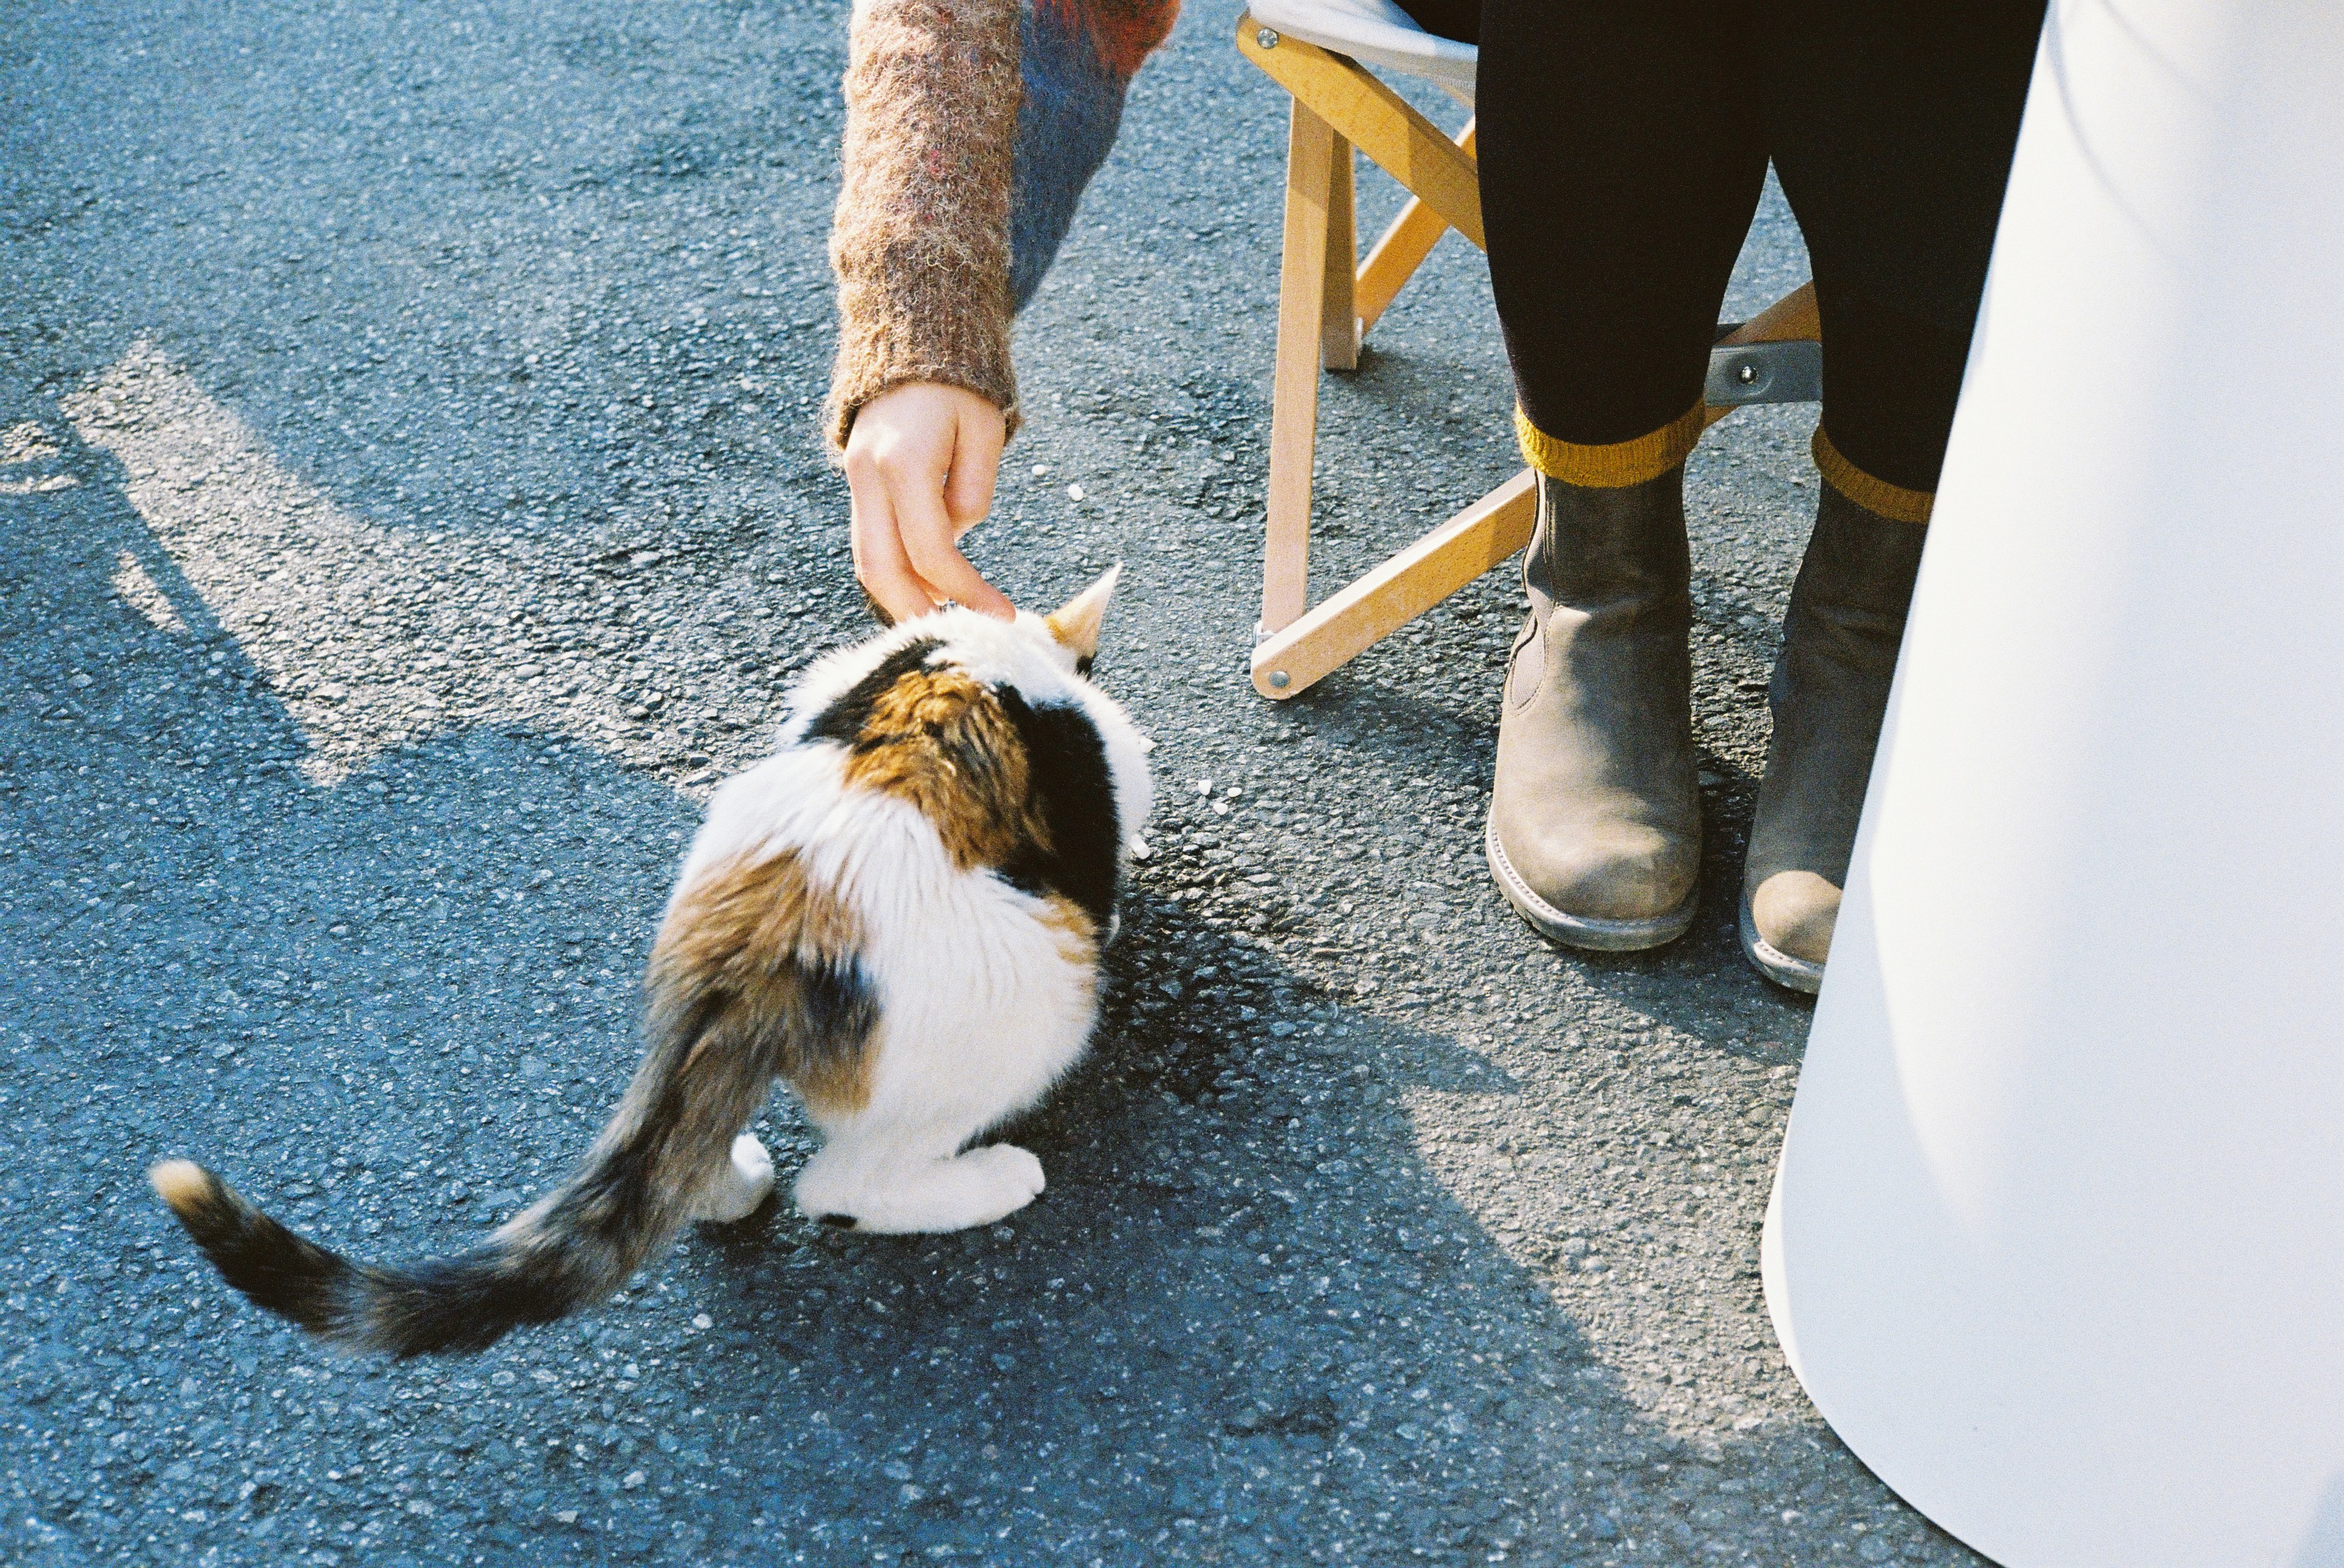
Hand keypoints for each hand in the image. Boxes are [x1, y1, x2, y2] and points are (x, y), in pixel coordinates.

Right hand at [842, 381, 1013, 622]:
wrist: (911, 340)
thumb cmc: (960, 385)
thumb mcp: (984, 431)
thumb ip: (973, 491)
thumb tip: (956, 540)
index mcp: (904, 462)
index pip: (932, 552)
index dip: (967, 592)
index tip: (1002, 614)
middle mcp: (868, 475)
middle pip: (882, 570)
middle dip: (920, 613)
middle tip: (962, 636)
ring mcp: (855, 479)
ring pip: (868, 561)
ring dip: (903, 598)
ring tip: (947, 618)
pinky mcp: (856, 482)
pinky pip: (871, 541)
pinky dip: (896, 571)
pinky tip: (928, 588)